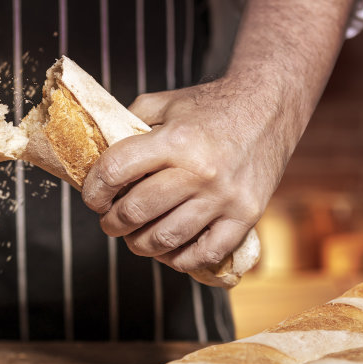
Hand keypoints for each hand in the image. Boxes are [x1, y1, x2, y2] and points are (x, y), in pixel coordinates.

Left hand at [80, 75, 300, 273]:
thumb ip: (127, 125)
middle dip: (112, 221)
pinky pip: (206, 254)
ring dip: (139, 244)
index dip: (94, 189)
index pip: (115, 171)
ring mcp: (225, 197)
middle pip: (136, 210)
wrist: (269, 107)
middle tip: (109, 220)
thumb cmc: (210, 107)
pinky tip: (167, 251)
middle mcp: (200, 171)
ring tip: (133, 237)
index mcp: (175, 140)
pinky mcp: (246, 216)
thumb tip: (96, 156)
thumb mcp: (163, 104)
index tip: (93, 196)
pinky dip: (179, 260)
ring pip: (166, 238)